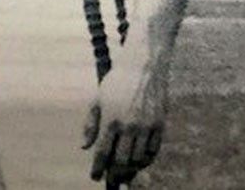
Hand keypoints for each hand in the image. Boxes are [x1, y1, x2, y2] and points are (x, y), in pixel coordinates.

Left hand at [81, 56, 168, 187]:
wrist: (143, 67)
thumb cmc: (116, 83)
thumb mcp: (97, 99)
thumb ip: (90, 124)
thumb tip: (84, 147)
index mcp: (111, 119)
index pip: (103, 152)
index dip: (98, 168)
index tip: (94, 177)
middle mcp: (130, 125)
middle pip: (121, 160)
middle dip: (114, 175)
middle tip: (110, 183)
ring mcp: (147, 126)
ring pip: (138, 159)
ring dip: (130, 170)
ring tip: (123, 176)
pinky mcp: (160, 124)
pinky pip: (153, 151)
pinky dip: (145, 161)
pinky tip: (138, 164)